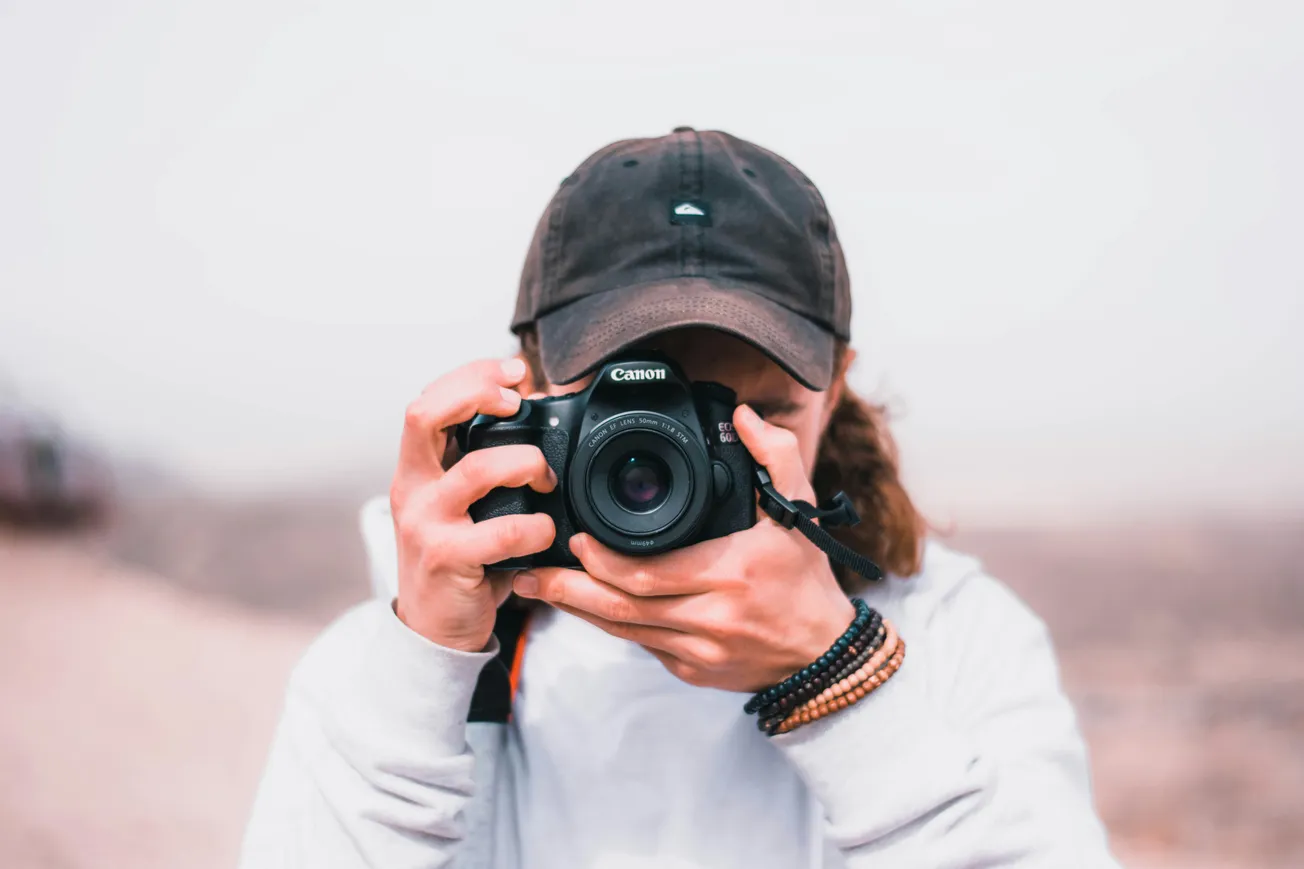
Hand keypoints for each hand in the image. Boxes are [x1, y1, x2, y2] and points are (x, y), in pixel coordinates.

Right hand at [389, 357, 557, 651]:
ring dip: (526, 463)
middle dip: (477, 393)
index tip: (513, 370)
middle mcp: (412, 489)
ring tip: (545, 479)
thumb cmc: (460, 558)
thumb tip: (536, 415)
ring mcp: (425, 524)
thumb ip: (482, 465)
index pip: (427, 401)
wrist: (435, 629)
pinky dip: (538, 527)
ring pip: (477, 469)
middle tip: (519, 401)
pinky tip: (545, 534)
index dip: (469, 375)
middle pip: (425, 415)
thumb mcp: (460, 505)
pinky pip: (504, 531)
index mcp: (416, 469)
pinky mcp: (447, 559)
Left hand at [512, 404, 855, 692]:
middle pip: (622, 606)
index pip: (648, 573)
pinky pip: (639, 646)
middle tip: (532, 566)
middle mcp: (712, 618)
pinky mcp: (691, 670)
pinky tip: (582, 606)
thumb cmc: (807, 579)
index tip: (574, 538)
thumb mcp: (801, 510)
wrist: (825, 654)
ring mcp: (699, 650)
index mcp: (731, 573)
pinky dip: (608, 625)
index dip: (602, 560)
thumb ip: (775, 455)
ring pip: (622, 631)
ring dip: (576, 609)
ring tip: (538, 586)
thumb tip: (743, 414)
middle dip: (570, 587)